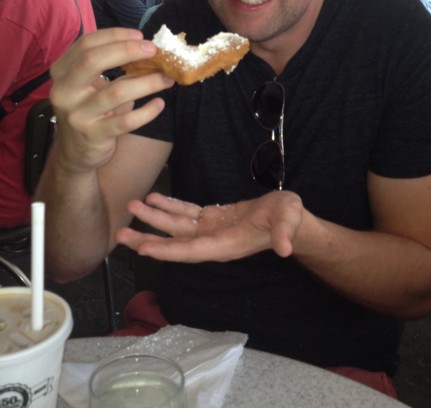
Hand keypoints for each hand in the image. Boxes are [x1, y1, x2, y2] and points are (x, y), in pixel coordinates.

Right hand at [49, 28, 173, 173]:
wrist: (75, 152)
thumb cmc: (89, 110)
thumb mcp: (91, 86)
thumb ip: (111, 67)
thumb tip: (148, 48)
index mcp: (62, 72)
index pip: (87, 44)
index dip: (115, 35)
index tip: (141, 36)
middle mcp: (64, 91)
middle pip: (93, 61)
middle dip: (127, 51)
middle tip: (153, 51)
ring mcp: (77, 114)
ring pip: (116, 92)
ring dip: (147, 82)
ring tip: (167, 78)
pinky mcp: (93, 135)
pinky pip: (126, 121)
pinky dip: (147, 111)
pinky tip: (159, 104)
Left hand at [116, 191, 304, 261]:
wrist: (290, 218)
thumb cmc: (290, 219)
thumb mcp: (289, 220)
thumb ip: (285, 233)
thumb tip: (285, 248)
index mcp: (227, 245)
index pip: (192, 251)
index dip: (168, 251)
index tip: (144, 250)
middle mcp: (213, 241)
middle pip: (175, 243)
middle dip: (148, 239)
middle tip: (120, 234)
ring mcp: (211, 230)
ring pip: (176, 226)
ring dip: (153, 218)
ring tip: (132, 206)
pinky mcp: (212, 218)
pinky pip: (186, 213)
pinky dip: (169, 206)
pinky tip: (154, 198)